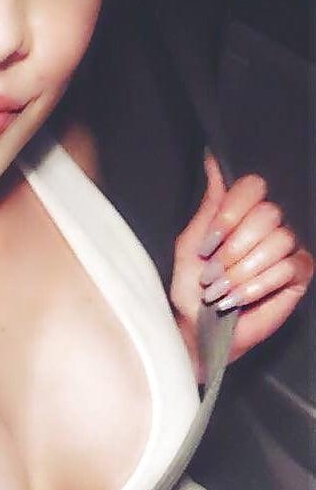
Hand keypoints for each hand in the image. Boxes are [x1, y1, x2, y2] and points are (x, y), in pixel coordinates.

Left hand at [170, 152, 313, 374]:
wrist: (197, 327)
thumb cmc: (190, 288)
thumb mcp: (192, 243)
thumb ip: (210, 204)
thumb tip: (213, 161)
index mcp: (242, 213)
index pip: (253, 186)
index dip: (232, 213)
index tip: (209, 242)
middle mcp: (268, 225)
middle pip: (269, 213)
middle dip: (235, 248)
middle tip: (212, 273)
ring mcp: (287, 248)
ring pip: (280, 241)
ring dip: (242, 271)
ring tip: (220, 290)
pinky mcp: (298, 274)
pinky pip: (289, 267)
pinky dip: (257, 285)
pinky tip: (237, 299)